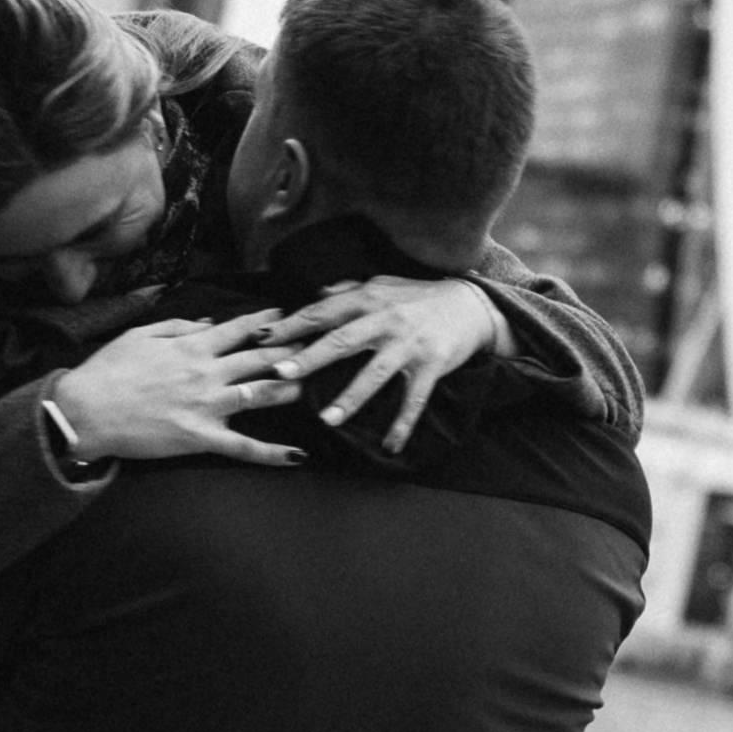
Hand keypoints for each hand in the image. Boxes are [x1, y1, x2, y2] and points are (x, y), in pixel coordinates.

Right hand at [47, 308, 305, 466]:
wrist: (85, 411)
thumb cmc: (107, 371)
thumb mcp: (140, 334)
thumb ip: (179, 325)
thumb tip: (210, 322)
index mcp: (192, 346)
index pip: (238, 329)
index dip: (265, 321)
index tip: (284, 316)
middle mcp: (206, 373)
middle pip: (259, 358)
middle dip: (288, 350)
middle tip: (313, 345)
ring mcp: (207, 406)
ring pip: (260, 394)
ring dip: (289, 388)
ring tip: (310, 383)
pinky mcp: (201, 438)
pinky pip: (243, 447)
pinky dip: (272, 453)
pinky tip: (297, 456)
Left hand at [263, 276, 509, 451]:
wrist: (470, 304)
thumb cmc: (419, 297)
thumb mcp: (382, 285)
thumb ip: (347, 291)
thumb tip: (313, 296)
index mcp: (368, 299)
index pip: (322, 312)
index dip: (291, 325)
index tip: (261, 338)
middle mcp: (386, 320)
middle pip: (341, 341)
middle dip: (309, 359)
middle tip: (280, 376)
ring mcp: (409, 344)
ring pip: (375, 374)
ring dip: (351, 398)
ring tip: (328, 420)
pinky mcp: (432, 365)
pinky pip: (415, 398)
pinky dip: (403, 423)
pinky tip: (389, 445)